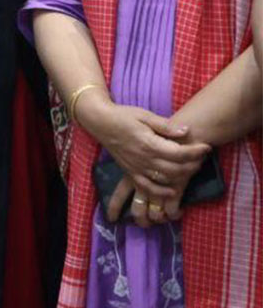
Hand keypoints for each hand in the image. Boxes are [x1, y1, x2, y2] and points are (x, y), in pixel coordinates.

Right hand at [77, 94, 208, 206]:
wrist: (100, 122)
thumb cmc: (123, 115)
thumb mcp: (145, 115)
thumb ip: (166, 126)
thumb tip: (186, 131)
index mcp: (149, 143)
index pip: (179, 152)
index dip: (196, 151)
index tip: (207, 146)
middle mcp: (144, 158)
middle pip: (176, 168)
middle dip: (193, 164)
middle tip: (201, 156)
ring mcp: (137, 167)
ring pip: (166, 179)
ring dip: (183, 176)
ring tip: (191, 167)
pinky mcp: (131, 172)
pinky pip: (148, 187)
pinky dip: (162, 192)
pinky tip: (173, 190)